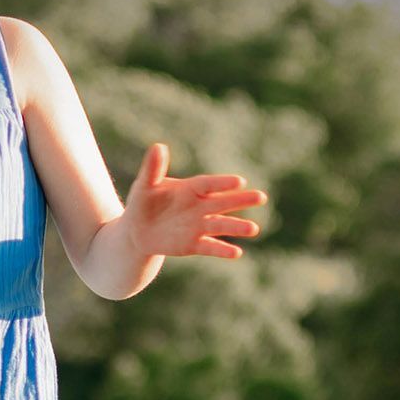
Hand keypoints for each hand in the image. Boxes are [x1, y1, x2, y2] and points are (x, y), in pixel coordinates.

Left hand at [122, 143, 266, 259]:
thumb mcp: (145, 185)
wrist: (137, 231)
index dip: (223, 183)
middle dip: (241, 200)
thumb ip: (153, 169)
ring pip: (221, 225)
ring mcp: (198, 226)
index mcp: (190, 189)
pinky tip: (237, 253)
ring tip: (254, 229)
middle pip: (223, 202)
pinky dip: (222, 250)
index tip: (239, 182)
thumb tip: (158, 146)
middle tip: (261, 197)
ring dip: (237, 227)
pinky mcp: (193, 244)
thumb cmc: (143, 203)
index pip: (209, 184)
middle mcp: (200, 206)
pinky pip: (210, 247)